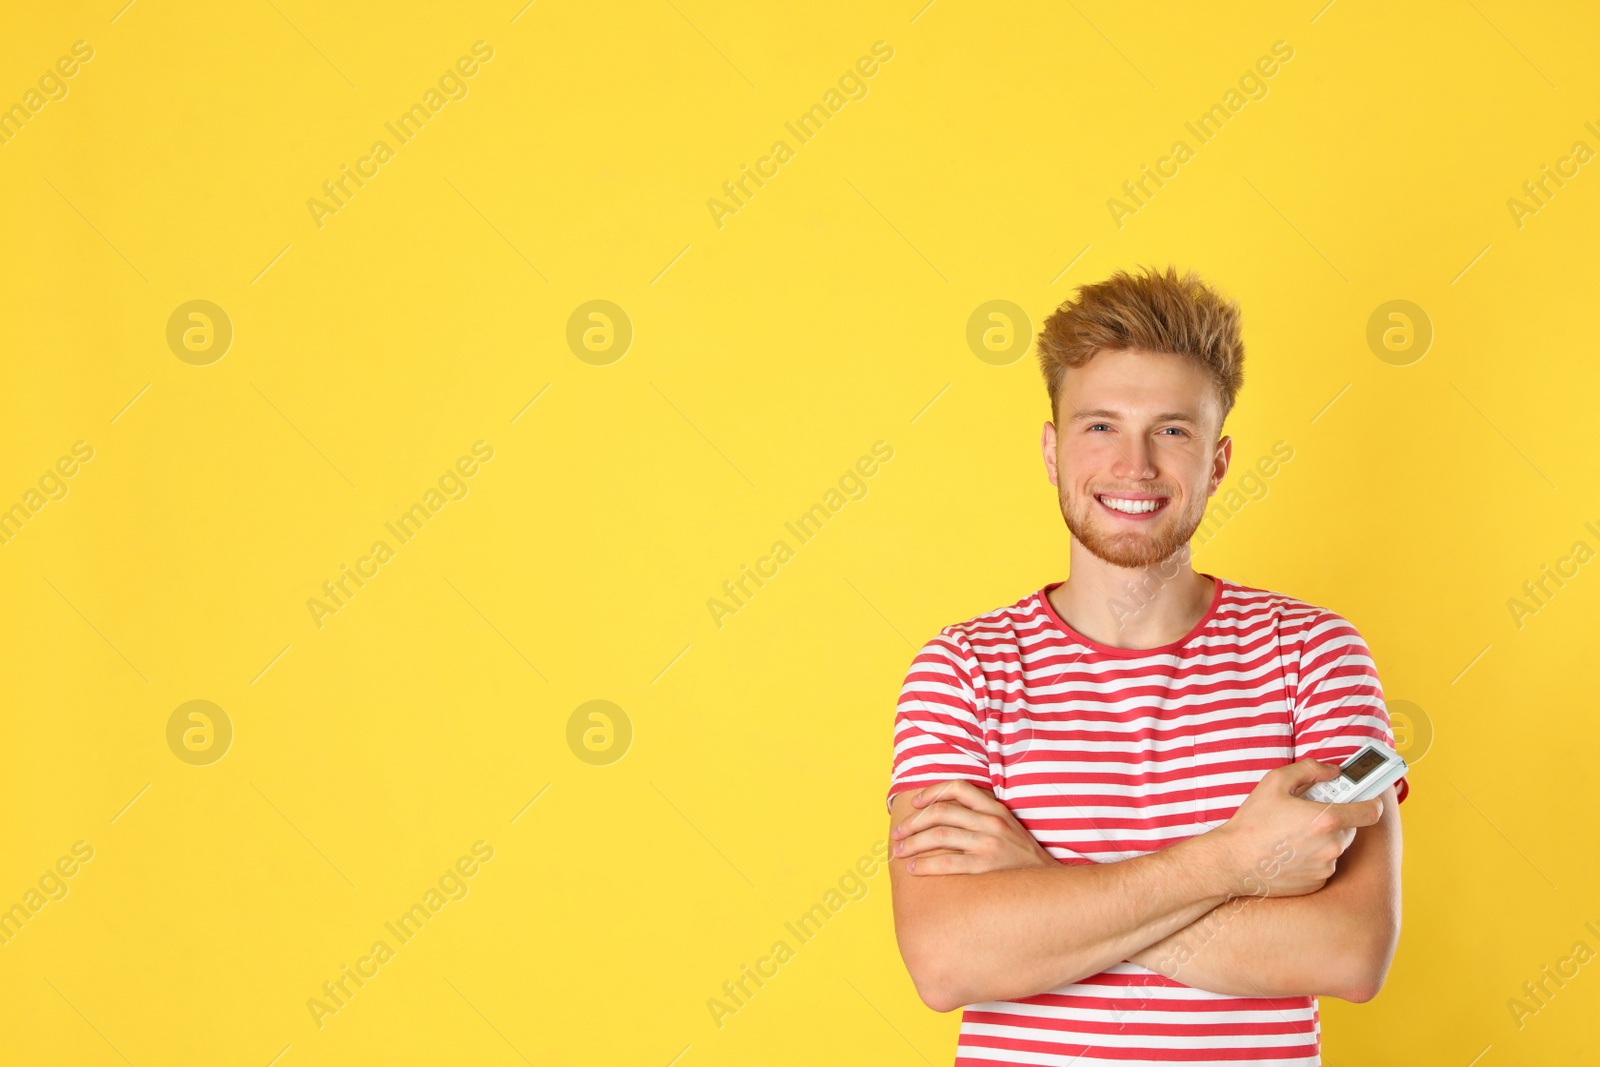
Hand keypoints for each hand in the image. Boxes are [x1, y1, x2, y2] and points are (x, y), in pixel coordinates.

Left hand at [891, 779, 1056, 874]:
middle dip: (913, 822)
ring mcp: (989, 845)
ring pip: (940, 835)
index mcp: (995, 809)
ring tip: (900, 852)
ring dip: (913, 843)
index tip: (915, 804)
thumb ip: (982, 815)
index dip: (931, 792)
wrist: (1049, 885)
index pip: (958, 787)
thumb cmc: (1021, 857)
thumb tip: (944, 813)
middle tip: (897, 834)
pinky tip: (914, 869)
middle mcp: (991, 823)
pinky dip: (926, 864)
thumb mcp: (1008, 826)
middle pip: (942, 812)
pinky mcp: (986, 868)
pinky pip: (948, 862)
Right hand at [1209, 758, 1384, 898]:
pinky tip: (1289, 852)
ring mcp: (1325, 868)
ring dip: (1323, 839)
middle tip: (1309, 813)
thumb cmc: (1252, 822)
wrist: (1232, 862)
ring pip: (1336, 847)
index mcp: (1327, 819)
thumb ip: (1309, 769)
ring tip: (1292, 834)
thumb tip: (1333, 772)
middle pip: (1351, 828)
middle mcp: (1332, 846)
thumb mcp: (1275, 782)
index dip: (1371, 801)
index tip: (1365, 797)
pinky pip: (1324, 865)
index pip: (1371, 811)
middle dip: (1335, 818)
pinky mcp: (1317, 883)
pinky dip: (1313, 858)